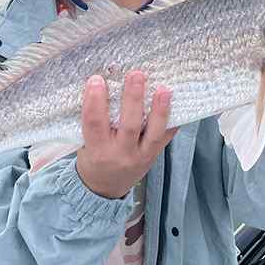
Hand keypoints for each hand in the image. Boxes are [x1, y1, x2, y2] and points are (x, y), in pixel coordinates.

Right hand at [76, 70, 177, 198]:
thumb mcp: (85, 141)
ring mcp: (140, 156)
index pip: (94, 123)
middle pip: (129, 125)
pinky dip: (173, 121)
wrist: (104, 189)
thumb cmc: (92, 158)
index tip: (97, 79)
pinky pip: (166, 138)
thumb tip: (102, 82)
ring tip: (164, 89)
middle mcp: (120, 153)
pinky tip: (178, 103)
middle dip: (133, 99)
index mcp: (97, 149)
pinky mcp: (154, 156)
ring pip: (153, 134)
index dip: (95, 101)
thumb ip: (93, 119)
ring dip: (160, 110)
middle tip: (136, 74)